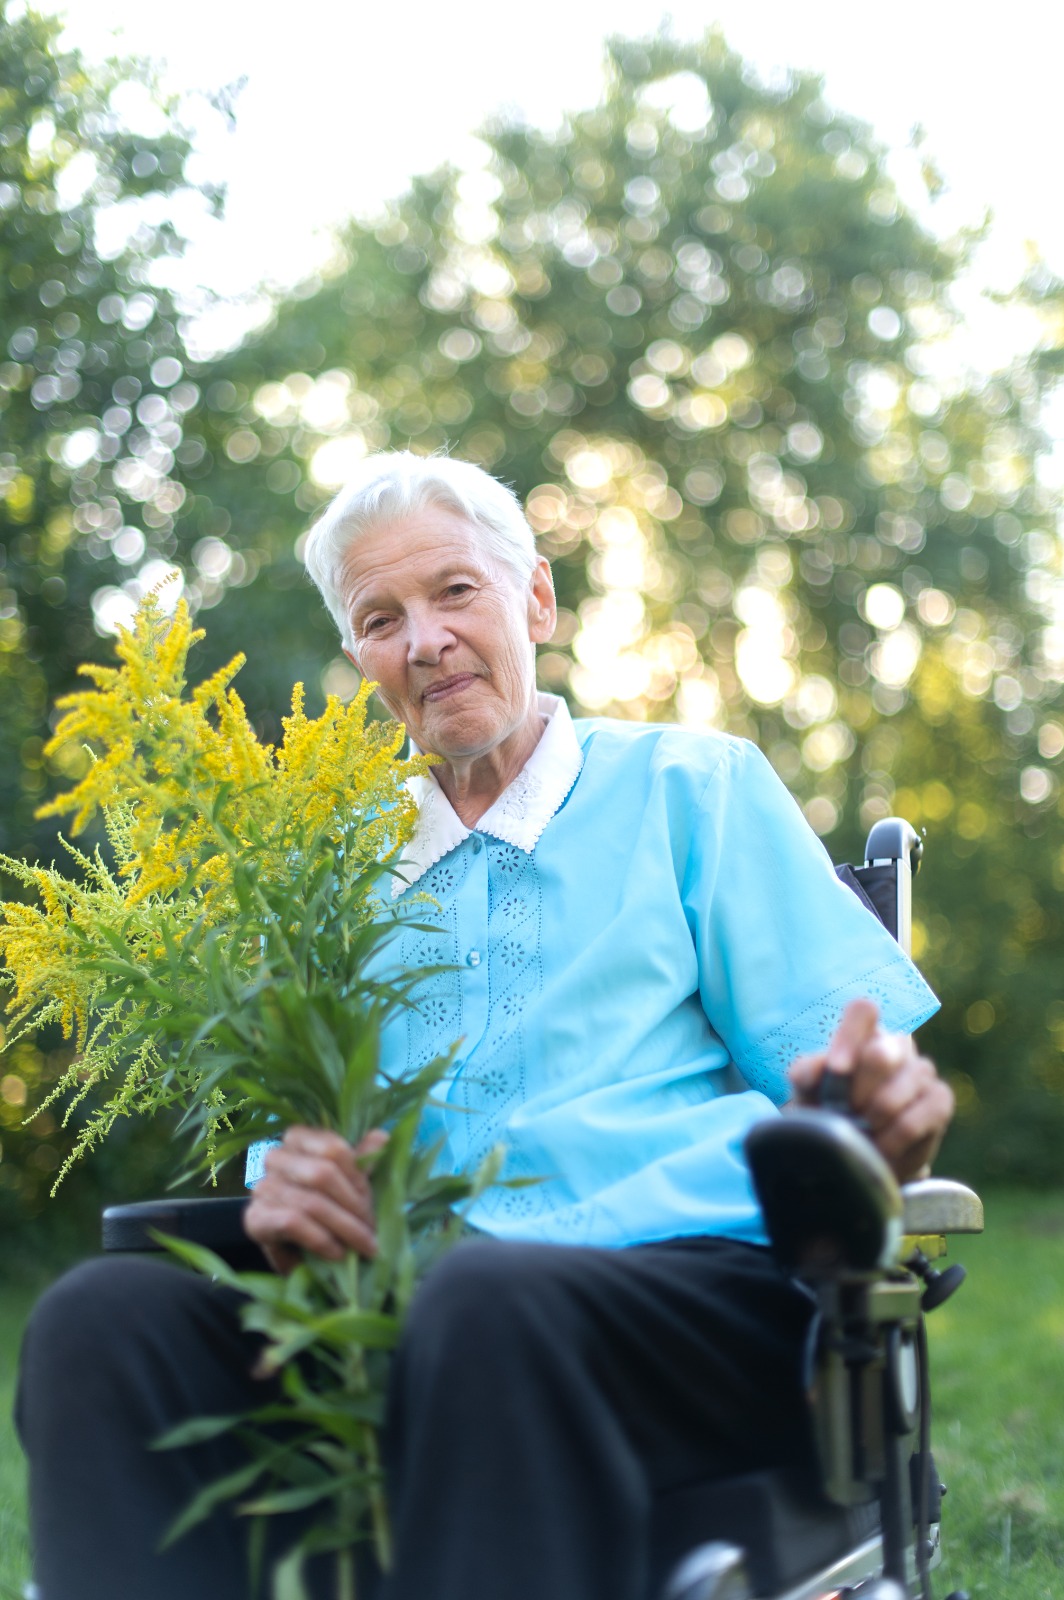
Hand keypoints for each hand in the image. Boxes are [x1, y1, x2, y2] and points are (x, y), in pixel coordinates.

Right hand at [244, 1126, 387, 1274]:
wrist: (300, 1256)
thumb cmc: (328, 1212)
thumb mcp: (348, 1184)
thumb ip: (360, 1161)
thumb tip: (381, 1137)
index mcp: (299, 1138)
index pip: (333, 1148)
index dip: (357, 1178)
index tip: (372, 1202)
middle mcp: (275, 1157)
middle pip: (322, 1174)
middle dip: (353, 1205)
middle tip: (372, 1230)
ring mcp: (261, 1187)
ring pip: (310, 1202)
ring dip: (343, 1228)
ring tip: (361, 1246)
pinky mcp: (255, 1218)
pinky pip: (292, 1223)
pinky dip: (321, 1240)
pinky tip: (337, 1253)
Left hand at [788, 998, 953, 1182]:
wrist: (858, 1153)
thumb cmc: (829, 1111)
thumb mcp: (809, 1092)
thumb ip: (807, 1074)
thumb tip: (816, 1069)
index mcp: (864, 1033)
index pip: (863, 1011)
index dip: (849, 1038)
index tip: (836, 1071)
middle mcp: (896, 1045)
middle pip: (880, 1054)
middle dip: (856, 1094)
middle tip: (845, 1113)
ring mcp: (922, 1070)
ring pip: (894, 1096)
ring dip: (870, 1123)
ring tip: (861, 1134)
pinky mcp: (940, 1099)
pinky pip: (913, 1122)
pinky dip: (890, 1141)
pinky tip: (883, 1148)